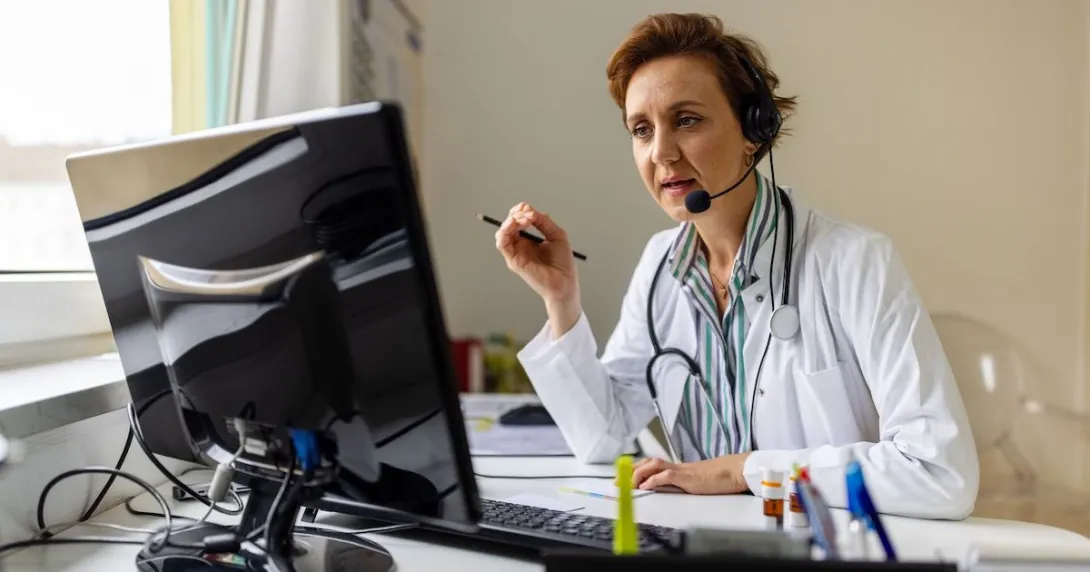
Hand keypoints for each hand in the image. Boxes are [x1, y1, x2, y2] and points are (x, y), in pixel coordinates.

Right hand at [495, 202, 580, 334]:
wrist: (565, 281)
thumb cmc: (562, 262)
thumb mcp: (556, 234)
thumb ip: (543, 221)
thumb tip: (529, 210)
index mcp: (529, 239)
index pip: (518, 220)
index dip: (520, 211)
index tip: (529, 209)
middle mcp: (520, 245)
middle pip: (508, 224)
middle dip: (517, 214)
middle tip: (530, 215)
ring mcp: (516, 253)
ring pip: (502, 232)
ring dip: (511, 221)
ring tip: (526, 220)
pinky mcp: (513, 260)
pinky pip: (501, 243)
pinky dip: (506, 230)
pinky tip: (518, 224)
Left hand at [626, 454, 751, 494]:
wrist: (735, 471)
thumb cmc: (718, 478)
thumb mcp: (694, 483)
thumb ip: (680, 484)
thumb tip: (665, 490)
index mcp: (677, 469)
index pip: (651, 465)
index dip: (635, 470)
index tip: (622, 478)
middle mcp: (676, 467)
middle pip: (647, 463)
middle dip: (629, 471)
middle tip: (617, 482)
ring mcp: (681, 470)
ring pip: (653, 466)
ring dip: (638, 474)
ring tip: (627, 483)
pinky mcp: (688, 477)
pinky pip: (667, 476)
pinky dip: (654, 480)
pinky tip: (646, 486)